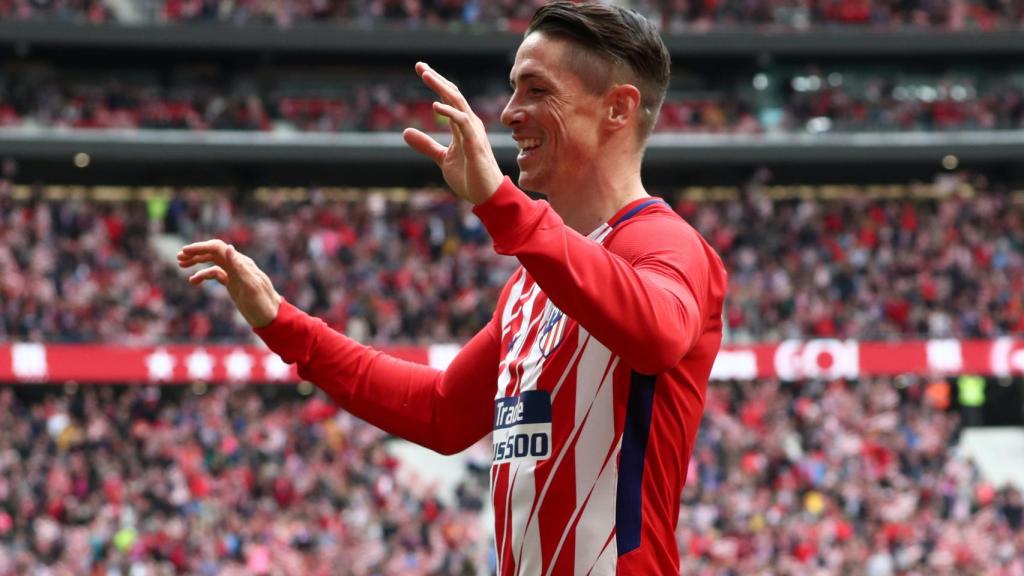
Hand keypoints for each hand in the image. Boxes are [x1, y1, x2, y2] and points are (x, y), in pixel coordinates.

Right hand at [177, 239, 281, 328]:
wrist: (271, 318)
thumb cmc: (262, 303)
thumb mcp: (250, 285)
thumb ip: (238, 266)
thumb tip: (228, 246)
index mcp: (242, 263)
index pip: (218, 248)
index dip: (200, 247)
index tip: (185, 252)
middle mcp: (238, 265)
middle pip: (214, 252)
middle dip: (196, 253)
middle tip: (179, 257)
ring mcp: (235, 274)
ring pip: (213, 262)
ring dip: (197, 261)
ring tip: (181, 264)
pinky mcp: (233, 283)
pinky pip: (216, 275)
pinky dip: (203, 275)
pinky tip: (193, 281)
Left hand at [403, 62, 503, 204]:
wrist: (487, 196)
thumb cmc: (470, 177)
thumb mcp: (442, 159)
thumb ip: (426, 145)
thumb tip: (405, 132)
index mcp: (463, 126)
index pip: (449, 99)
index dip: (437, 83)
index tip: (422, 70)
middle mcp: (470, 125)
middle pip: (453, 95)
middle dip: (437, 79)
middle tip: (420, 65)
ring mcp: (474, 133)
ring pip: (458, 103)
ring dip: (442, 88)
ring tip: (426, 76)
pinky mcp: (475, 144)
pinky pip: (462, 122)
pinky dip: (449, 112)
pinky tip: (435, 106)